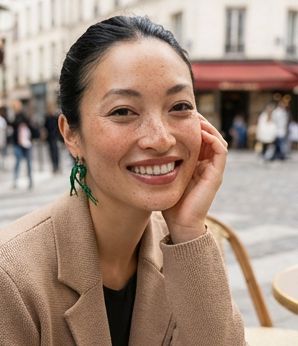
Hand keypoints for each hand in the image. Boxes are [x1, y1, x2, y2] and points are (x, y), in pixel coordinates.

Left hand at [162, 114, 227, 242]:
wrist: (179, 224)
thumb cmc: (167, 203)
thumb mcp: (159, 177)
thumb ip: (155, 165)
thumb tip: (137, 149)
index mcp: (194, 163)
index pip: (195, 137)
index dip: (187, 124)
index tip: (174, 114)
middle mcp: (205, 164)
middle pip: (207, 135)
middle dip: (197, 121)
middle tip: (185, 110)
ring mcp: (213, 169)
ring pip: (215, 138)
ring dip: (205, 126)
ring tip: (192, 116)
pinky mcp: (216, 174)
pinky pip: (220, 150)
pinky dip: (211, 138)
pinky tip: (198, 132)